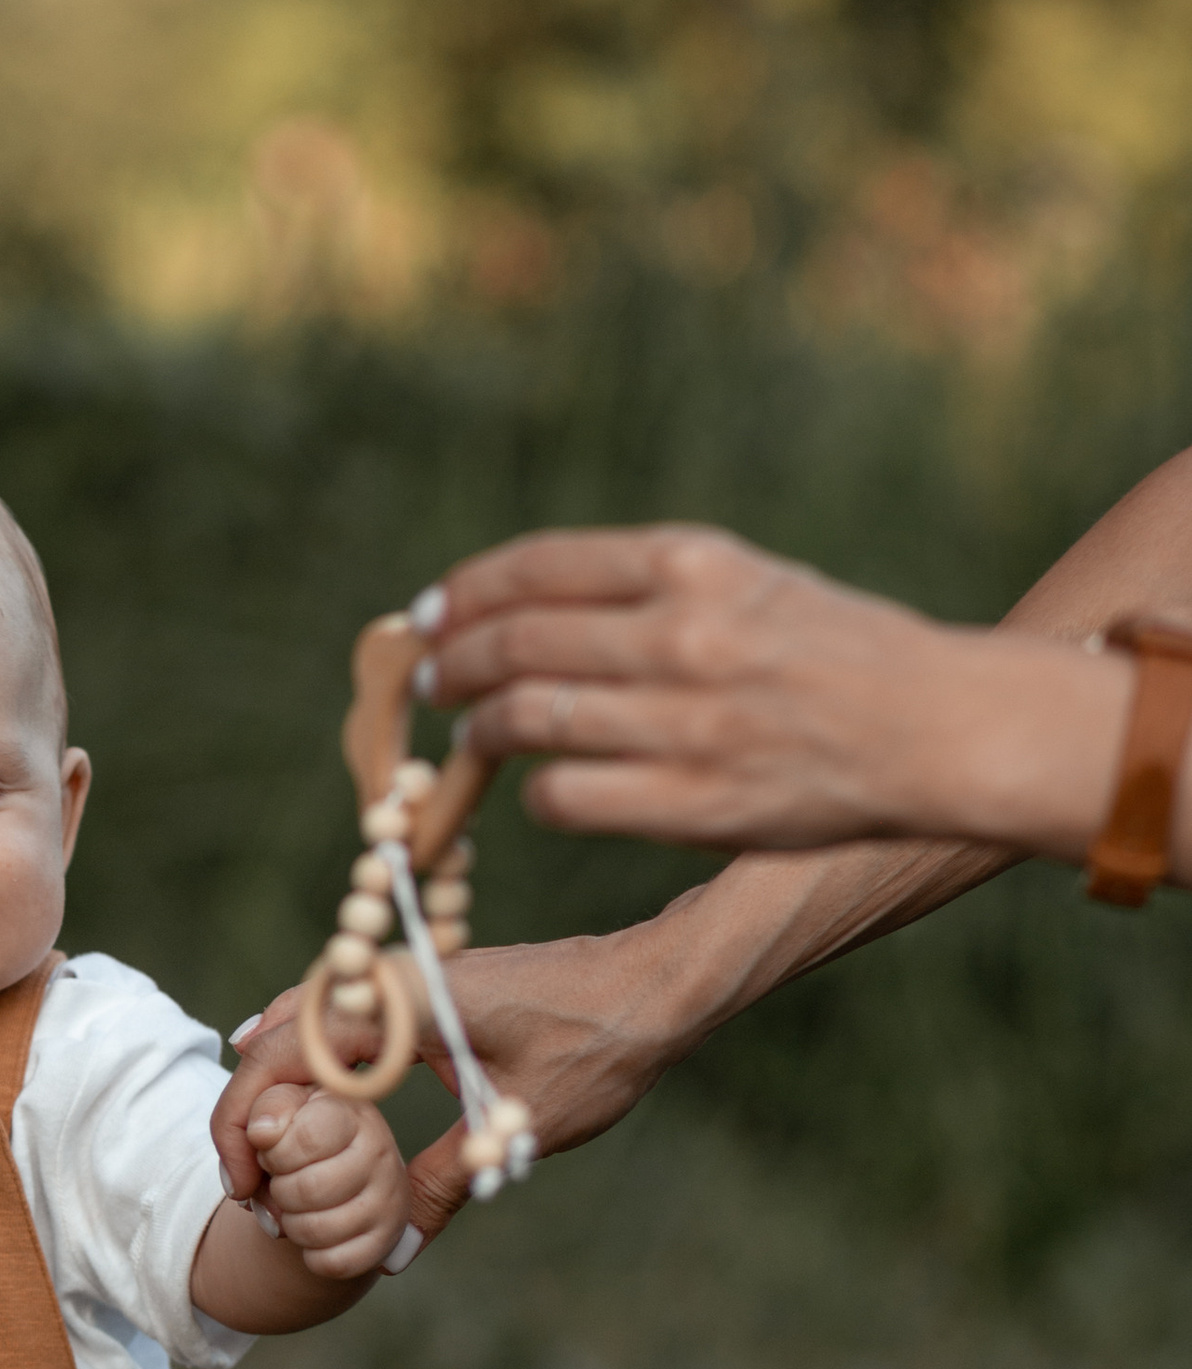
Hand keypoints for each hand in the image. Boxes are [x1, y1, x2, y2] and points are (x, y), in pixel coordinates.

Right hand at [212, 929, 696, 1255]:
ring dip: (277, 1083)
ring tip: (264, 1151)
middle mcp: (389, 976)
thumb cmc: (594, 1048)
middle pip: (278, 1036)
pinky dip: (311, 1057)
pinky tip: (302, 1096)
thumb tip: (392, 1255)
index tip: (248, 1187)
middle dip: (252, 1112)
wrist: (652, 985)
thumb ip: (444, 1186)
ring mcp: (403, 972)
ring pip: (303, 1019)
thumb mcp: (513, 1128)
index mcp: (401, 1002)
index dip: (248, 1124)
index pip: (284, 1056)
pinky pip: (340, 1015)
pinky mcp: (422, 983)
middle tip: (249, 1184)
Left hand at [242, 1080, 411, 1282]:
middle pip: (307, 1190)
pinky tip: (315, 1230)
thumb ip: (246, 1111)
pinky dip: (310, 1254)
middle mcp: (381, 1151)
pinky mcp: (386, 1241)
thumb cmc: (289, 1134)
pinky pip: (332, 1263)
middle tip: (283, 1180)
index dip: (274, 1152)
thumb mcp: (262, 1108)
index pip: (308, 1138)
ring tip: (296, 1205)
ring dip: (289, 1223)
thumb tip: (261, 1134)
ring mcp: (389, 1199)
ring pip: (316, 1231)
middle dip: (278, 1190)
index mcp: (350, 1110)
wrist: (326, 1171)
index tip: (273, 1149)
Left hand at [418, 522, 1108, 853]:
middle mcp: (683, 634)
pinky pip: (565, 799)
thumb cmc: (840, 652)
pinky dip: (537, 794)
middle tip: (428, 681)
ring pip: (527, 722)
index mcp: (694, 564)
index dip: (465, 593)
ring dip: (479, 731)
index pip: (537, 567)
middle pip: (516, 643)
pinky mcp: (692, 804)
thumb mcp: (750, 580)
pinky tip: (542, 791)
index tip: (429, 615)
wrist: (940, 728)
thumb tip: (525, 605)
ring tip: (470, 736)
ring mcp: (685, 723)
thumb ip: (649, 586)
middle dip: (450, 664)